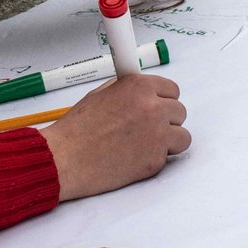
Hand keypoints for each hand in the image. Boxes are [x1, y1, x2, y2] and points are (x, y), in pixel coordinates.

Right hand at [41, 74, 190, 200]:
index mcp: (138, 87)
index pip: (172, 89)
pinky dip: (155, 159)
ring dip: (168, 141)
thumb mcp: (99, 95)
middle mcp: (152, 107)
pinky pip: (168, 157)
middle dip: (166, 120)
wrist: (64, 159)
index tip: (157, 106)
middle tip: (146, 129)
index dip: (163, 100)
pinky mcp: (156, 160)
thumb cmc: (76, 131)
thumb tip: (141, 91)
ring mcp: (157, 134)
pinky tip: (134, 158)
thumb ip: (126, 91)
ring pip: (182, 136)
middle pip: (180, 112)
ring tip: (144, 145)